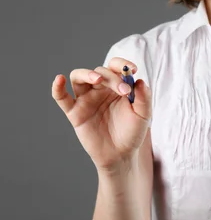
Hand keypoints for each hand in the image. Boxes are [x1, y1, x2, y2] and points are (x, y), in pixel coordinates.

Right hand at [51, 57, 151, 171]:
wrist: (121, 155)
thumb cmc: (132, 133)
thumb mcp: (143, 115)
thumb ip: (144, 98)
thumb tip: (139, 80)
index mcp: (117, 87)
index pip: (115, 67)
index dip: (122, 64)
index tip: (131, 69)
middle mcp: (100, 90)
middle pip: (100, 72)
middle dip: (112, 78)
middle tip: (125, 91)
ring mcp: (86, 99)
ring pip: (78, 77)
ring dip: (86, 74)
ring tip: (97, 79)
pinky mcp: (74, 112)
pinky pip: (61, 97)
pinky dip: (57, 88)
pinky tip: (59, 79)